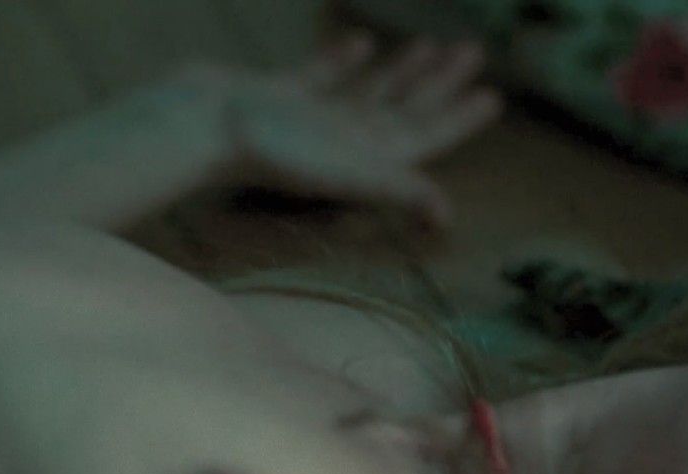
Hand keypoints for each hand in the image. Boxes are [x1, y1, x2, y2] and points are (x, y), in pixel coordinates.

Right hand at [207, 35, 501, 226]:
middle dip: (440, 85)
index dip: (460, 119)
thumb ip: (398, 188)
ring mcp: (309, 121)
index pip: (426, 137)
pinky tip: (360, 42)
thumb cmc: (269, 151)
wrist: (195, 128)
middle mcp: (342, 143)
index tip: (492, 95)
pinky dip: (343, 61)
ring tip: (430, 45)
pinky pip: (320, 78)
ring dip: (401, 72)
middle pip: (405, 111)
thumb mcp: (344, 170)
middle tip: (473, 53)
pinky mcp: (275, 98)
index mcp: (366, 160)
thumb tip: (447, 217)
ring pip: (368, 93)